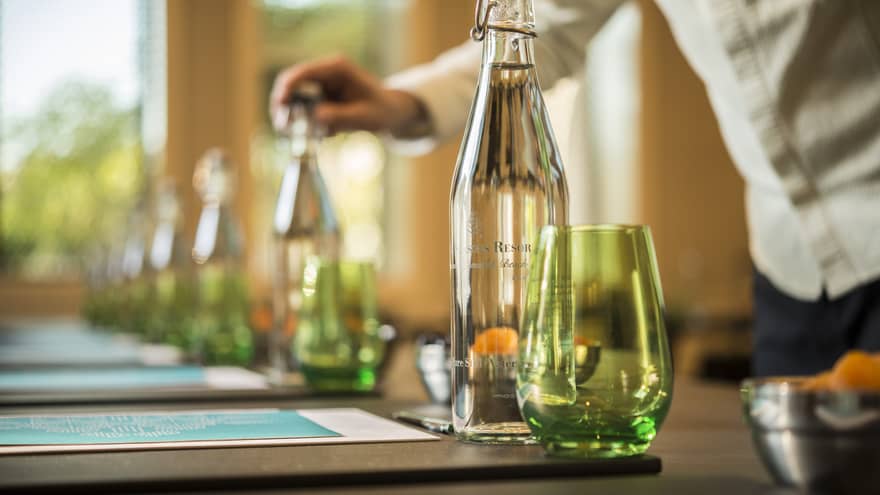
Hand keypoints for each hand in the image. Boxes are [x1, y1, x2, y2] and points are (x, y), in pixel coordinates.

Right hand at [270, 55, 429, 136]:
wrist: (391, 112)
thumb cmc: (381, 111)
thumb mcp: (364, 118)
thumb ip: (340, 117)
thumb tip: (316, 117)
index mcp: (336, 68)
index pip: (302, 73)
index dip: (286, 88)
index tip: (279, 106)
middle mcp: (324, 71)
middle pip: (290, 82)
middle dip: (282, 104)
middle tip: (282, 127)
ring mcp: (320, 83)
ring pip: (292, 95)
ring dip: (290, 115)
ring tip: (293, 135)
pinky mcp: (319, 95)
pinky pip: (301, 106)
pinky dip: (301, 121)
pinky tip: (315, 134)